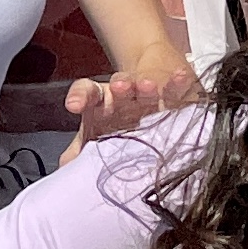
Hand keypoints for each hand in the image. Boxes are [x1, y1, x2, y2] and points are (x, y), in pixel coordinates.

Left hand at [60, 66, 197, 151]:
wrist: (148, 138)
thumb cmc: (115, 141)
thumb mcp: (96, 147)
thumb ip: (79, 156)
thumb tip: (66, 169)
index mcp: (100, 106)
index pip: (87, 94)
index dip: (80, 96)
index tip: (74, 105)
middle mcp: (123, 97)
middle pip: (119, 88)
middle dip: (119, 88)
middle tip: (120, 88)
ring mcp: (148, 97)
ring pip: (146, 88)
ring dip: (146, 86)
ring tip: (148, 86)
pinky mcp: (172, 100)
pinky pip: (174, 90)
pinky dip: (177, 84)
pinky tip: (181, 78)